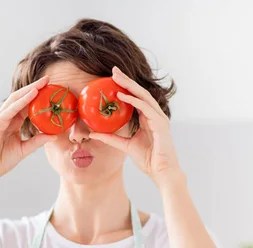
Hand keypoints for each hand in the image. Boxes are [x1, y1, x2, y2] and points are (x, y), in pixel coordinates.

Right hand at [0, 76, 56, 183]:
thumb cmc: (2, 161)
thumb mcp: (24, 149)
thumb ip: (37, 141)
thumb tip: (53, 135)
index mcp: (12, 123)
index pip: (26, 106)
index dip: (37, 97)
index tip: (50, 90)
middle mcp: (6, 118)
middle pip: (21, 98)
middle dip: (34, 88)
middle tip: (48, 79)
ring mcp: (0, 119)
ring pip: (15, 100)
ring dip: (29, 90)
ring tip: (42, 83)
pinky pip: (10, 110)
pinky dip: (21, 101)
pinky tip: (32, 94)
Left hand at [89, 66, 180, 184]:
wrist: (160, 172)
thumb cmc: (147, 159)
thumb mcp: (124, 146)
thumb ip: (110, 138)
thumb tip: (92, 134)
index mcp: (148, 118)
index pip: (136, 98)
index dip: (125, 87)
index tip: (112, 79)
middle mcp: (154, 115)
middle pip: (140, 92)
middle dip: (126, 80)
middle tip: (113, 70)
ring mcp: (159, 118)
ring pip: (143, 96)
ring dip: (129, 85)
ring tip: (116, 77)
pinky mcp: (160, 124)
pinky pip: (146, 108)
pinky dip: (134, 100)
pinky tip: (122, 95)